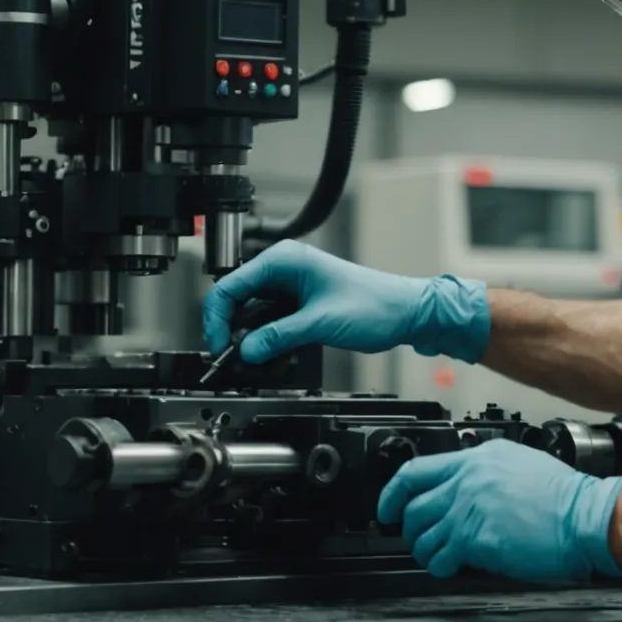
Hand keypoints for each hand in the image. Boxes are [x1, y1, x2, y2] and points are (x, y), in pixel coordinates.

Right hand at [202, 240, 488, 364]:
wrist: (404, 313)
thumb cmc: (374, 305)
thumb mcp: (320, 323)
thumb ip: (278, 337)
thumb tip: (246, 350)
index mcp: (284, 260)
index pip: (231, 285)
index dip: (218, 317)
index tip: (219, 345)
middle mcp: (282, 268)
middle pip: (236, 299)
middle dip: (230, 330)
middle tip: (232, 357)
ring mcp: (289, 286)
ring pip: (250, 313)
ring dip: (247, 337)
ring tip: (252, 360)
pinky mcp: (297, 303)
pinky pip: (268, 321)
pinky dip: (264, 340)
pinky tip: (268, 355)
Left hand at [376, 438, 621, 583]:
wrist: (583, 518)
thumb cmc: (563, 497)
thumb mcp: (518, 463)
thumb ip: (484, 471)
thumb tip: (462, 486)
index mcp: (476, 459)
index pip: (416, 471)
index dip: (392, 493)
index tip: (387, 506)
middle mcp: (467, 481)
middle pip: (414, 507)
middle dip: (408, 527)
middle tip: (413, 536)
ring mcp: (469, 510)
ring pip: (423, 534)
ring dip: (423, 549)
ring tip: (432, 555)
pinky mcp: (476, 539)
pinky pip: (442, 556)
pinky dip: (439, 565)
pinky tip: (446, 566)